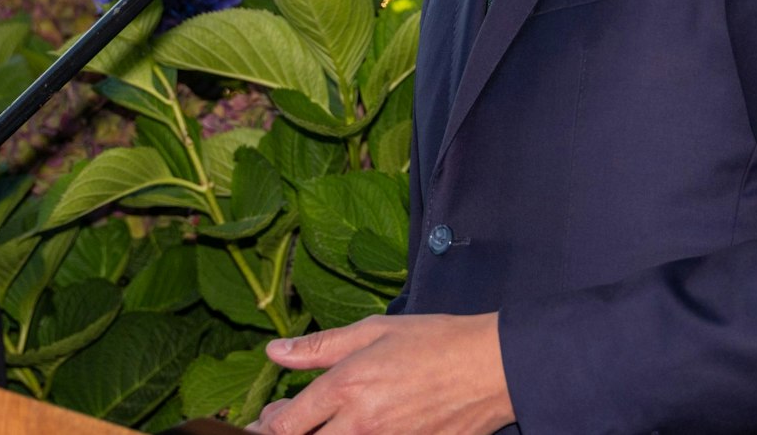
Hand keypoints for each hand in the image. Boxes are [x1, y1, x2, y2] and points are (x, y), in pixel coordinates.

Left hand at [249, 313, 512, 434]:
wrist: (493, 368)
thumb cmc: (435, 342)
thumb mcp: (373, 330)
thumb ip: (320, 346)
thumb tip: (274, 352)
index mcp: (347, 386)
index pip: (287, 423)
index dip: (267, 426)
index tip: (264, 421)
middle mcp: (362, 423)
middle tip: (284, 426)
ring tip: (321, 425)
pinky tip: (358, 431)